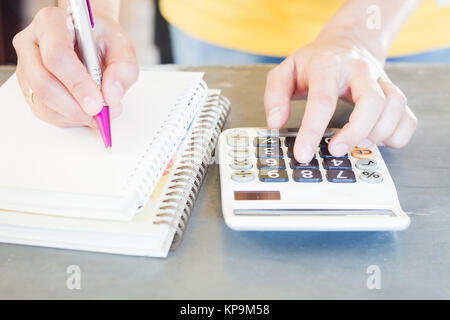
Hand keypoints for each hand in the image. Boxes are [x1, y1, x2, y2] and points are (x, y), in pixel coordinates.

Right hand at [13, 7, 138, 127]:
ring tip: (98, 113)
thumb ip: (123, 69)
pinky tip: (85, 112)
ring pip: (42, 101)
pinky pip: (44, 111)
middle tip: (100, 114)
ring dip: (74, 115)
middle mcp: (31, 43)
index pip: (57, 55)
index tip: (97, 103)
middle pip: (44, 82)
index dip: (77, 83)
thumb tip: (111, 97)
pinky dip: (68, 119)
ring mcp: (26, 67)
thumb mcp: (122, 46)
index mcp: (51, 23)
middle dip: (75, 106)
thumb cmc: (101, 40)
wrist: (90, 41)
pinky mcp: (29, 87)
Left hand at [264, 35, 417, 162]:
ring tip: (356, 146)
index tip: (303, 154)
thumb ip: (275, 96)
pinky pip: (407, 117)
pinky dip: (397, 135)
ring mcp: (380, 81)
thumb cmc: (314, 62)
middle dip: (356, 132)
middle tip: (336, 150)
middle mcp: (360, 71)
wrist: (347, 43)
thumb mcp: (285, 72)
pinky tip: (376, 141)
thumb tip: (275, 123)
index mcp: (328, 66)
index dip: (313, 130)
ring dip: (378, 134)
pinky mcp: (393, 94)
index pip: (323, 99)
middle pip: (372, 101)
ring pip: (395, 106)